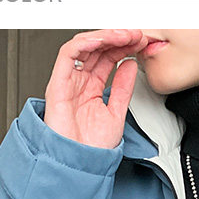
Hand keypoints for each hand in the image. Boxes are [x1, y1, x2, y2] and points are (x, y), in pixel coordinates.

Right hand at [44, 29, 148, 148]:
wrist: (78, 164)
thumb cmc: (91, 147)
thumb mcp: (116, 112)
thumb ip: (123, 88)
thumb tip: (130, 65)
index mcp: (91, 88)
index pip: (107, 58)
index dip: (124, 47)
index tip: (141, 43)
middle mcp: (79, 81)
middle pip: (97, 49)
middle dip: (118, 38)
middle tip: (136, 35)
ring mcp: (68, 80)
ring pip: (83, 46)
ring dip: (105, 37)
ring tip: (124, 35)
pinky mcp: (58, 83)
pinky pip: (68, 54)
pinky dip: (85, 43)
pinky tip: (103, 41)